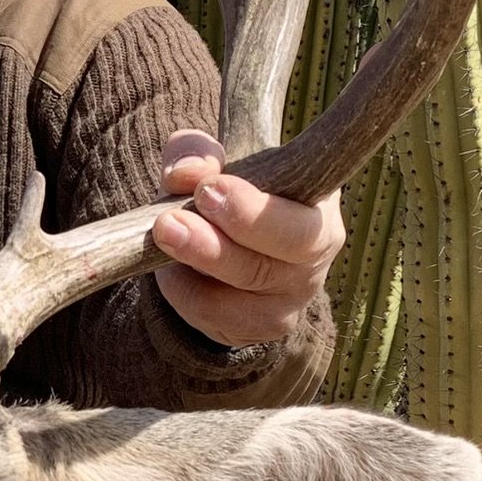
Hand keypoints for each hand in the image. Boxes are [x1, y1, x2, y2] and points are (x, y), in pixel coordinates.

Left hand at [150, 129, 344, 348]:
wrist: (225, 240)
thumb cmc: (229, 189)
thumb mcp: (212, 161)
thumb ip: (197, 152)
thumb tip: (185, 173)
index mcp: (317, 208)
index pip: (302, 220)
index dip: (253, 211)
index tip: (209, 187)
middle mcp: (315, 259)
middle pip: (270, 264)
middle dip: (215, 244)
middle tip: (169, 221)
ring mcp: (291, 300)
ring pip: (239, 293)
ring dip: (192, 264)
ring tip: (163, 233)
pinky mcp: (260, 328)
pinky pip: (214, 316)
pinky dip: (183, 290)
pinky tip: (173, 266)